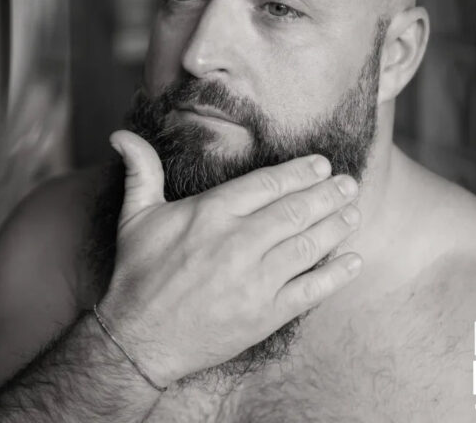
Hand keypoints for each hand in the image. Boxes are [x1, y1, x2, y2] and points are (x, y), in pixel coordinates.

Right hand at [97, 130, 362, 385]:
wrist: (140, 340)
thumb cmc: (137, 275)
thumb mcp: (134, 217)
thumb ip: (141, 171)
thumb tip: (121, 135)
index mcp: (211, 213)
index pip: (268, 183)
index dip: (300, 172)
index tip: (321, 164)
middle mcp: (238, 242)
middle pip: (296, 210)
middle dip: (328, 194)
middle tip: (349, 183)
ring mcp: (255, 280)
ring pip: (308, 245)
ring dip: (336, 226)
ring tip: (354, 212)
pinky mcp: (266, 314)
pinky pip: (311, 289)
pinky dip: (336, 274)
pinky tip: (353, 261)